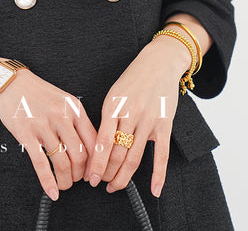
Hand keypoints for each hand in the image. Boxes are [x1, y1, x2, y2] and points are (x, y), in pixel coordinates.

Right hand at [0, 69, 97, 201]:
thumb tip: (89, 148)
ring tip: (65, 184)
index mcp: (75, 108)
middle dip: (81, 175)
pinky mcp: (26, 134)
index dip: (96, 163)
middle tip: (78, 179)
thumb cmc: (38, 92)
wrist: (11, 83)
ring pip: (62, 162)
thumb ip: (77, 121)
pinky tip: (52, 191)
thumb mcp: (64, 100)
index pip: (94, 141)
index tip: (95, 173)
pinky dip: (48, 182)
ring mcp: (43, 125)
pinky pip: (40, 163)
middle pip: (80, 155)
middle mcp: (61, 116)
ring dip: (66, 180)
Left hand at [83, 35, 191, 197]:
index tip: (89, 177)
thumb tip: (97, 146)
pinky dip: (158, 174)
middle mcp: (130, 114)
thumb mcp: (113, 94)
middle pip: (117, 153)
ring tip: (114, 186)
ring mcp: (148, 120)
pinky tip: (154, 190)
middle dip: (106, 173)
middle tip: (99, 183)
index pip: (102, 142)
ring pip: (135, 157)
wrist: (159, 63)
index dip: (95, 164)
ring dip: (123, 176)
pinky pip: (161, 154)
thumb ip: (107, 118)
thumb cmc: (132, 79)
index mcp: (113, 106)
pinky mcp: (165, 124)